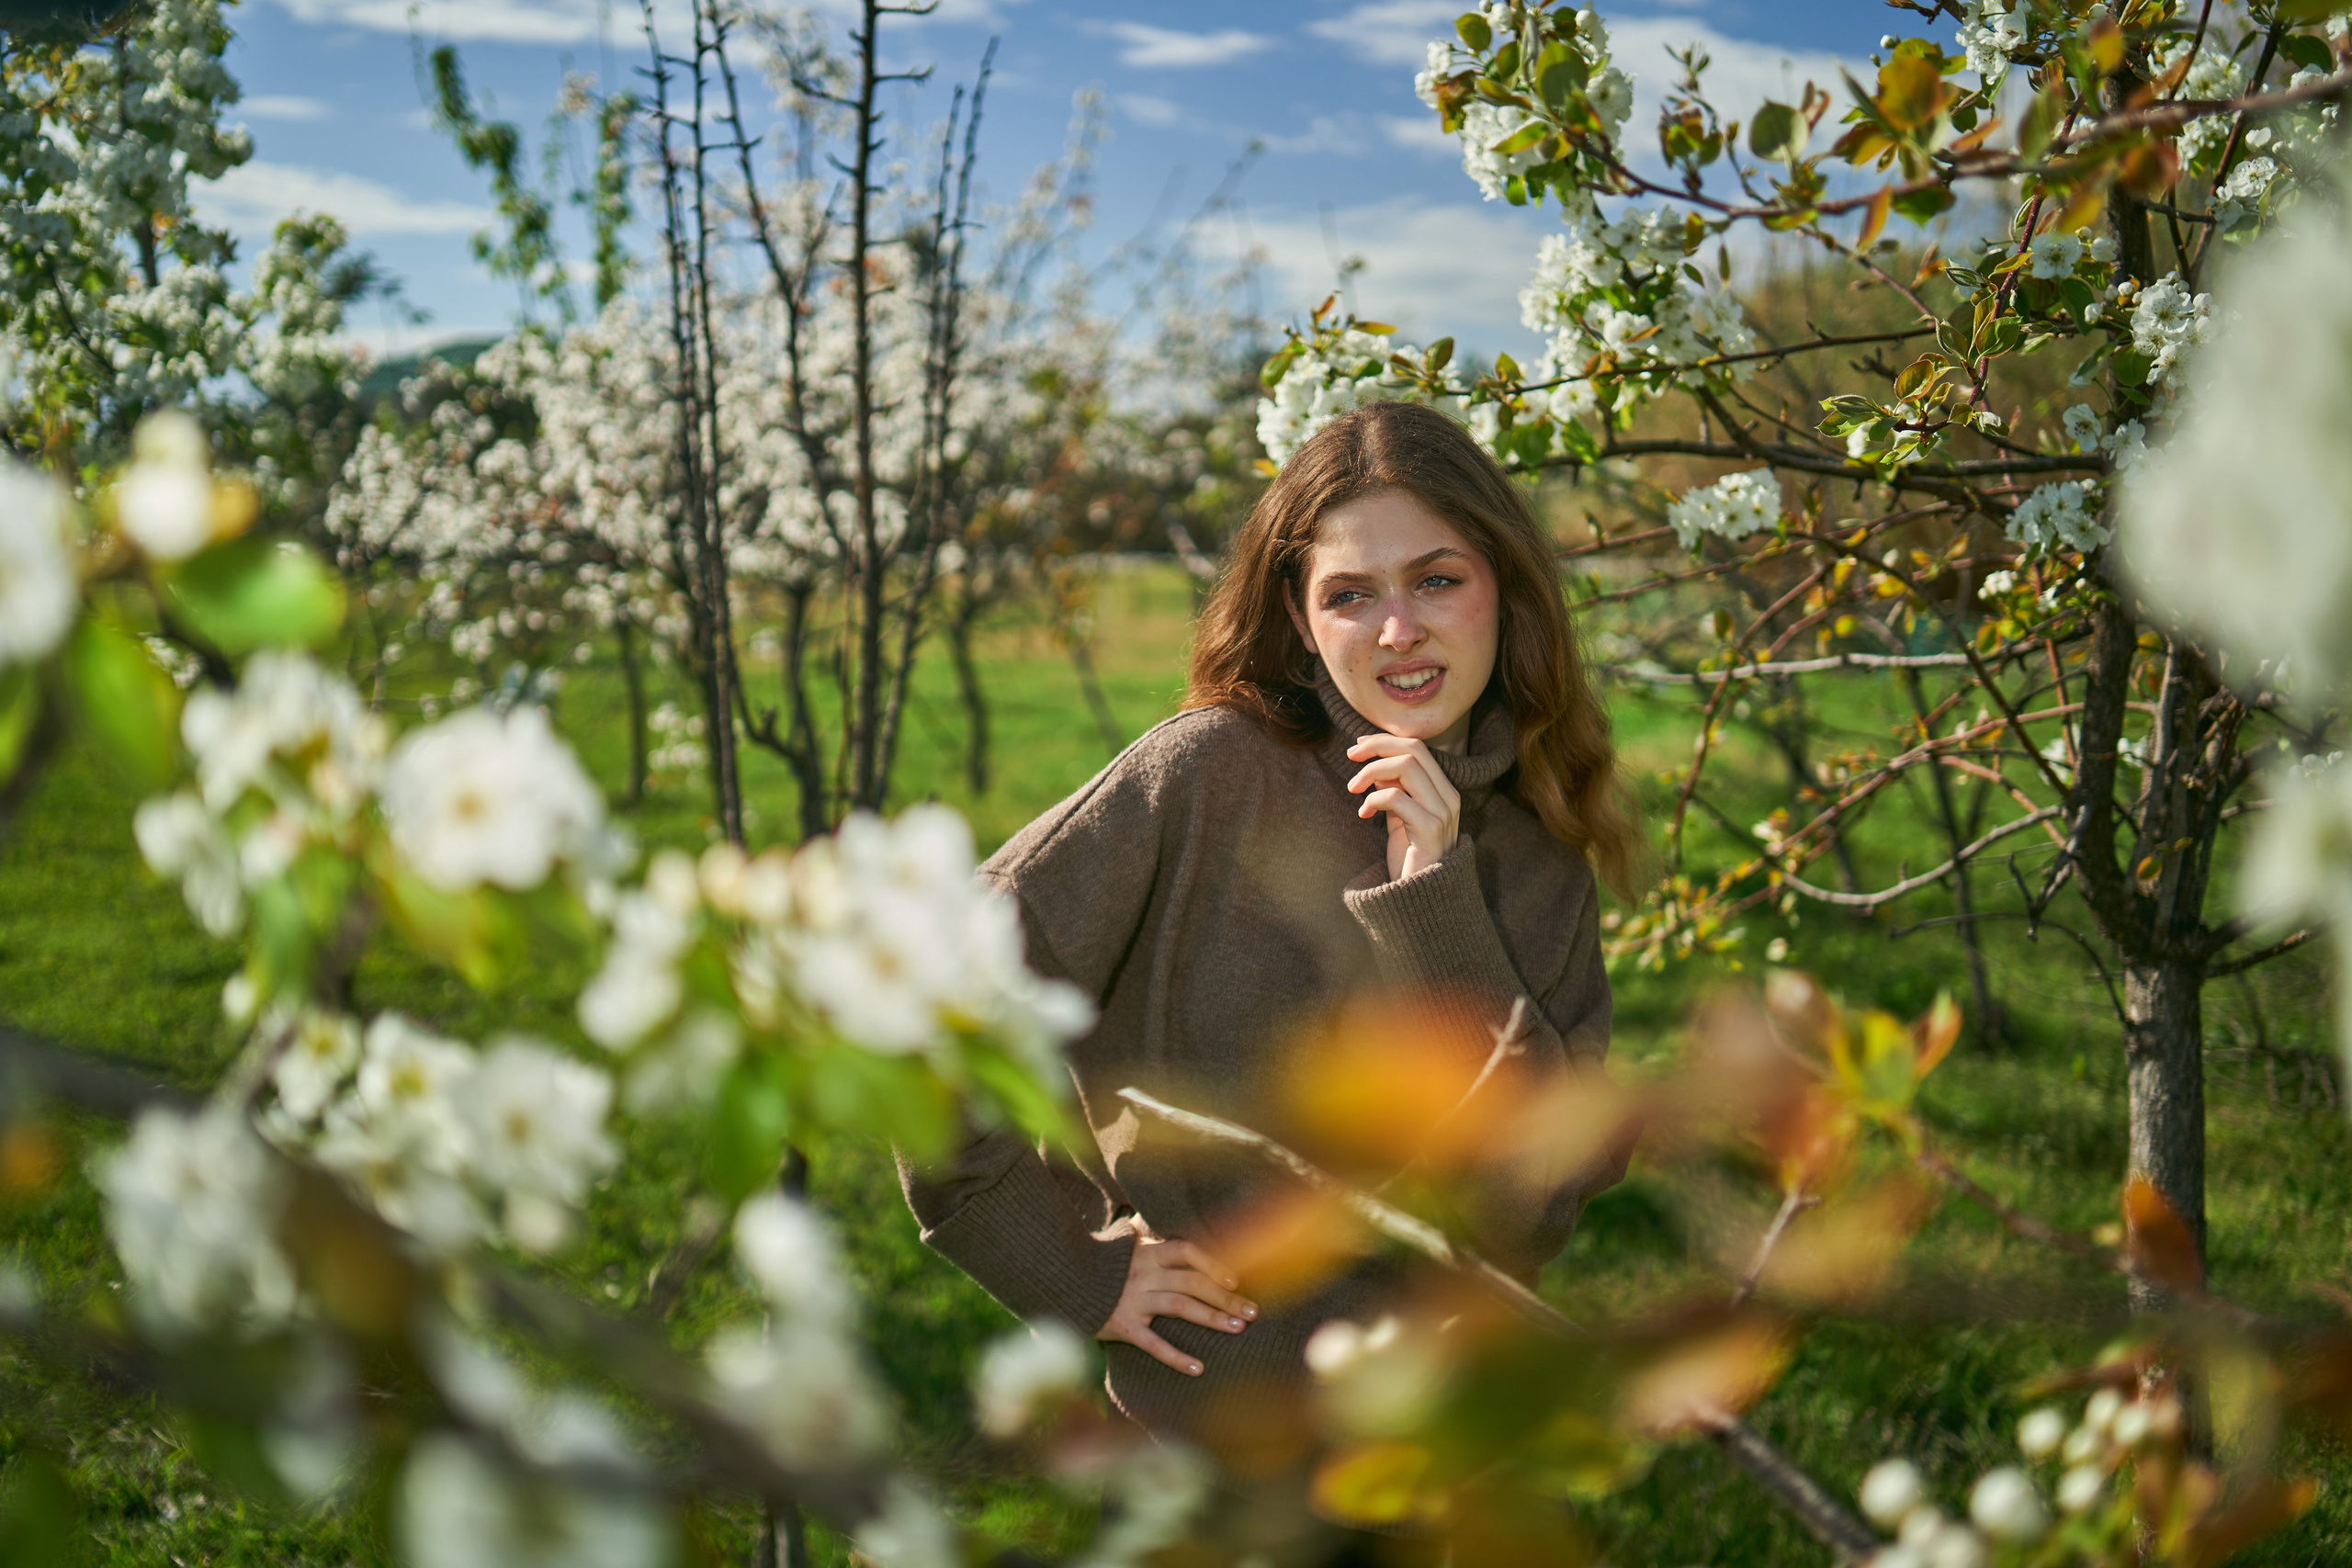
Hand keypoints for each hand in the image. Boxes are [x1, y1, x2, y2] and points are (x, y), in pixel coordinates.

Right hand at [1095, 1235, 1256, 1376]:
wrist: (1059, 1282)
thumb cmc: (1096, 1266)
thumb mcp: (1118, 1245)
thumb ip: (1137, 1235)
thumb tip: (1144, 1221)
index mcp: (1146, 1253)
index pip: (1186, 1251)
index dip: (1213, 1263)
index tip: (1236, 1280)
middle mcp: (1143, 1274)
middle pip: (1192, 1282)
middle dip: (1226, 1297)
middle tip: (1253, 1312)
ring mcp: (1133, 1300)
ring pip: (1180, 1307)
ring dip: (1212, 1318)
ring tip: (1238, 1330)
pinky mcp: (1122, 1326)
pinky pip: (1152, 1343)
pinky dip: (1176, 1357)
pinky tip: (1198, 1369)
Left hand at [1346, 732, 1461, 880]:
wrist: (1422, 899)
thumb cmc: (1410, 859)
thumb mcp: (1399, 818)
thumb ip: (1392, 790)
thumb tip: (1374, 766)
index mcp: (1443, 790)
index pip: (1417, 747)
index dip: (1385, 741)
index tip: (1357, 746)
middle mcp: (1448, 797)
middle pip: (1414, 749)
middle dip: (1377, 747)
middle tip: (1350, 757)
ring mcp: (1442, 813)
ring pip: (1406, 766)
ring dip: (1371, 771)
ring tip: (1352, 788)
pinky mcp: (1430, 830)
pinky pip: (1396, 798)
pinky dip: (1373, 800)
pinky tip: (1364, 814)